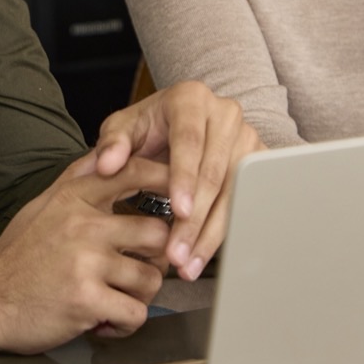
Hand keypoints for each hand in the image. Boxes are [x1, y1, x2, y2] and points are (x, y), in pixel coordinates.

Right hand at [0, 152, 173, 352]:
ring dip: (140, 296)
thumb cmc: (14, 258)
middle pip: (157, 233)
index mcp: (74, 198)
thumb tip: (104, 154)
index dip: (168, 179)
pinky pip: (135, 314)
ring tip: (117, 298)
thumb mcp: (42, 205)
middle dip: (156, 258)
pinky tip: (106, 321)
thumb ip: (76, 180)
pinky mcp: (85, 300)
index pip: (134, 172)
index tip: (183, 194)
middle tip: (140, 269)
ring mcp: (85, 262)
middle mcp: (82, 225)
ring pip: (151, 278)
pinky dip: (126, 324)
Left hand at [87, 81, 264, 280]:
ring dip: (211, 234)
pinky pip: (246, 202)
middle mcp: (225, 114)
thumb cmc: (150, 127)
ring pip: (235, 193)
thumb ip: (112, 144)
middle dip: (196, 219)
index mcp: (191, 99)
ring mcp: (247, 137)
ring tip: (189, 264)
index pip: (190, 140)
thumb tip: (105, 164)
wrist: (181, 121)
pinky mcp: (258, 162)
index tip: (179, 211)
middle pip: (215, 172)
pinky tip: (206, 255)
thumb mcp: (124, 128)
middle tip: (177, 253)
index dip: (185, 178)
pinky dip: (225, 232)